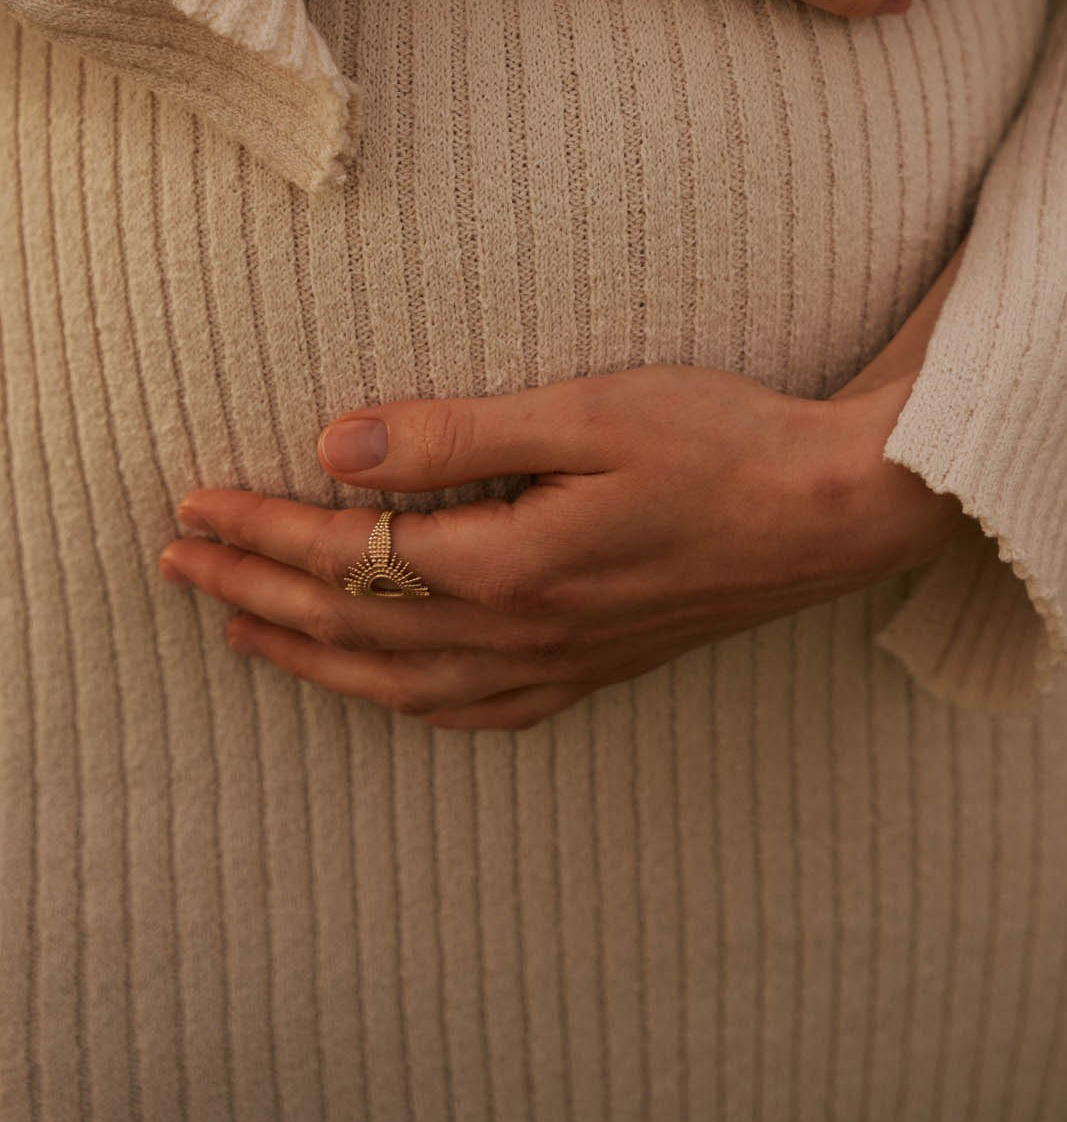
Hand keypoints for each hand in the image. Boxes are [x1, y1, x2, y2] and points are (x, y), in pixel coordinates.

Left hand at [159, 266, 964, 730]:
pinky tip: (381, 689)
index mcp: (511, 563)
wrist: (833, 509)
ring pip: (397, 682)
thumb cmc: (721, 438)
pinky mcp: (596, 669)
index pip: (349, 555)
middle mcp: (522, 633)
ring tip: (238, 628)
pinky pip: (471, 713)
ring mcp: (560, 663)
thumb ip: (458, 434)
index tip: (195, 504)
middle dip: (253, 593)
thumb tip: (337, 449)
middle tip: (178, 562)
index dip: (262, 531)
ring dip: (305, 655)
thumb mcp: (588, 408)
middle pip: (353, 626)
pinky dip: (401, 704)